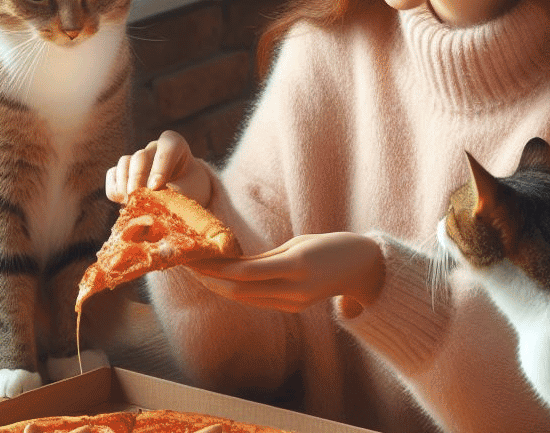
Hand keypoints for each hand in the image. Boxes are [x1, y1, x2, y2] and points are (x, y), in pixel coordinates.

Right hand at [105, 130, 211, 206]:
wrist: (184, 197)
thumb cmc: (189, 192)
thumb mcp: (188, 192)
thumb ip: (174, 194)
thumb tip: (150, 203)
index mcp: (175, 145)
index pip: (168, 146)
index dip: (161, 166)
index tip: (156, 187)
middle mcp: (154, 148)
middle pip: (140, 156)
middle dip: (138, 178)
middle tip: (138, 198)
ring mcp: (137, 158)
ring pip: (124, 163)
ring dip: (125, 185)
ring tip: (131, 204)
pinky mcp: (123, 171)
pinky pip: (112, 174)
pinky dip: (115, 189)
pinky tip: (125, 202)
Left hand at [190, 232, 384, 312]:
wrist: (362, 267)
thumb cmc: (329, 246)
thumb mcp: (297, 243)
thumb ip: (266, 257)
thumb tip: (233, 263)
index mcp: (295, 265)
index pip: (245, 272)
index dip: (217, 268)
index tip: (195, 257)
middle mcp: (293, 289)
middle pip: (240, 290)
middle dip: (211, 280)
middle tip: (188, 265)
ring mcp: (294, 302)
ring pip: (246, 299)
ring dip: (219, 287)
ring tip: (198, 273)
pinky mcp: (294, 307)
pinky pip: (258, 300)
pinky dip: (237, 291)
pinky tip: (222, 281)